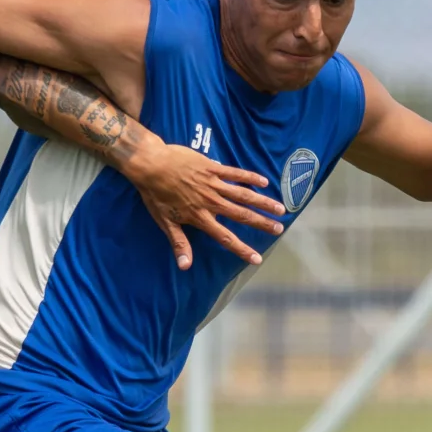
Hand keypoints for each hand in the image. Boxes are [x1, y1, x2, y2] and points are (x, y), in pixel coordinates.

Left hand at [122, 145, 286, 269]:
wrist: (150, 164)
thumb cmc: (155, 194)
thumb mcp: (165, 222)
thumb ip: (179, 243)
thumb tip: (185, 266)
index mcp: (200, 217)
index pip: (225, 237)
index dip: (241, 249)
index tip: (257, 259)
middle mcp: (211, 202)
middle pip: (241, 215)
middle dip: (261, 224)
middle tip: (279, 229)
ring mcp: (213, 184)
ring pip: (243, 195)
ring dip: (263, 202)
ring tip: (280, 208)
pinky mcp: (212, 168)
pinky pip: (235, 173)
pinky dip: (250, 178)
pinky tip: (264, 182)